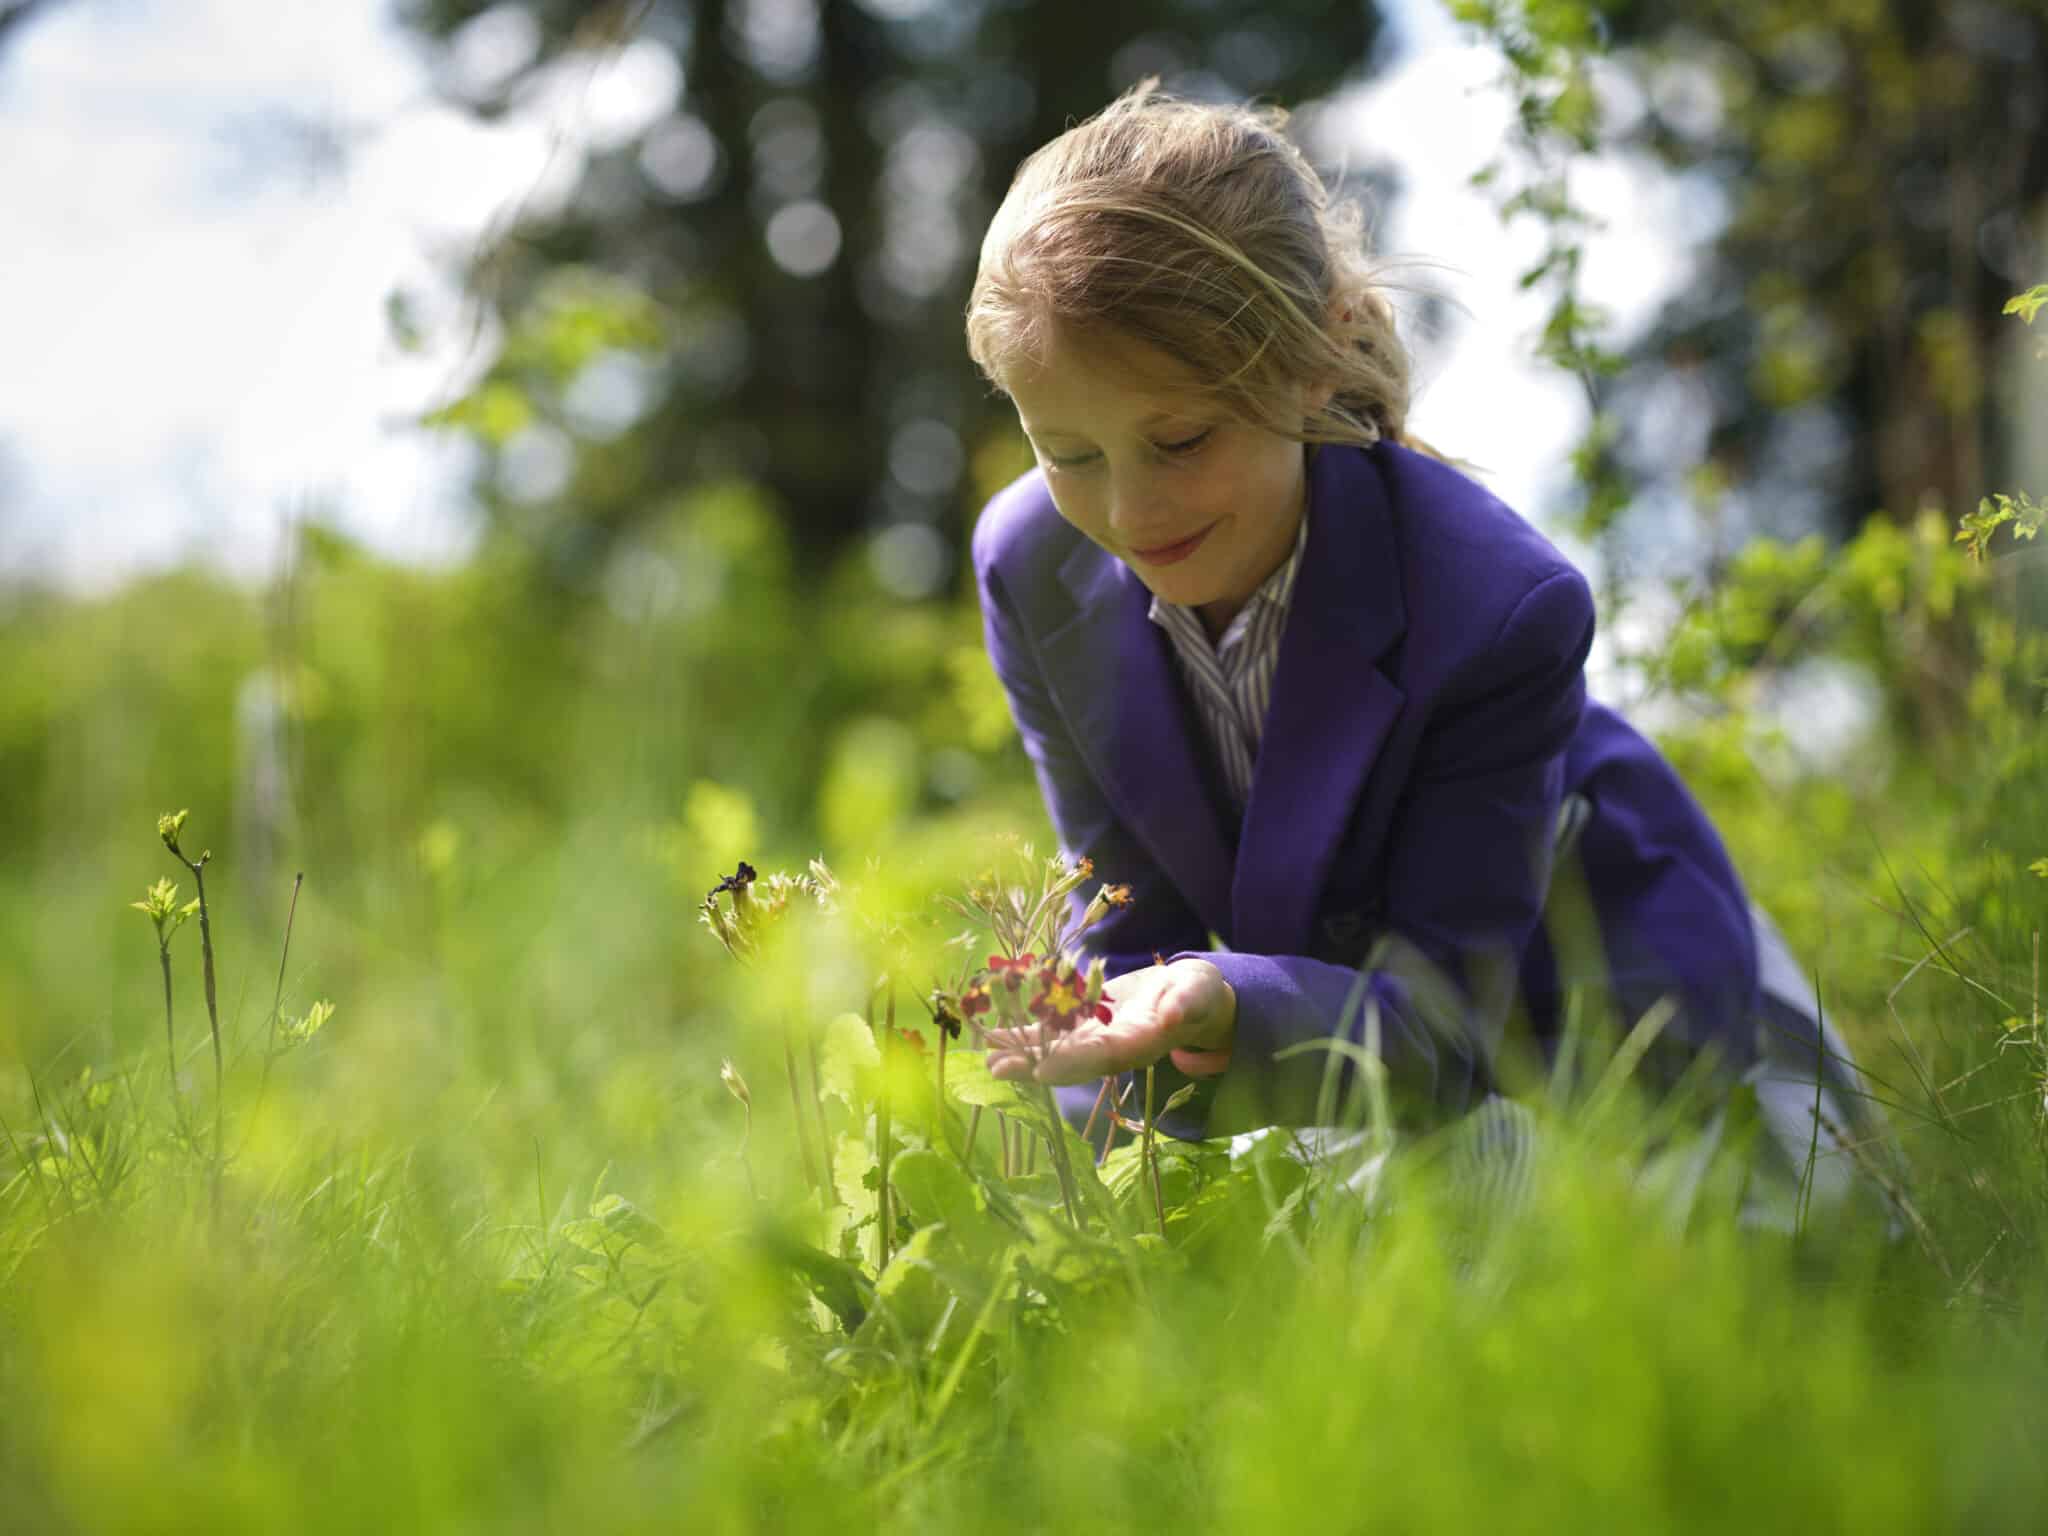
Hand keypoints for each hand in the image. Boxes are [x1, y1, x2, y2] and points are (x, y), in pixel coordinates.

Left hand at [984, 958, 1235, 1086]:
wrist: (1186, 998)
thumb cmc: (1196, 994)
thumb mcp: (1198, 994)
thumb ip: (1187, 1005)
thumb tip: (1173, 1016)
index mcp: (1143, 1044)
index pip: (1107, 1057)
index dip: (1075, 1063)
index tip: (1043, 1069)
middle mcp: (1114, 1050)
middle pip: (1072, 1062)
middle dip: (1035, 1066)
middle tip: (998, 1069)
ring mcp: (1096, 1042)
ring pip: (1055, 1051)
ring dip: (1020, 1055)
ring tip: (986, 1059)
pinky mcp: (1085, 1029)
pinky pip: (1050, 1034)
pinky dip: (1021, 1034)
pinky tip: (993, 1036)